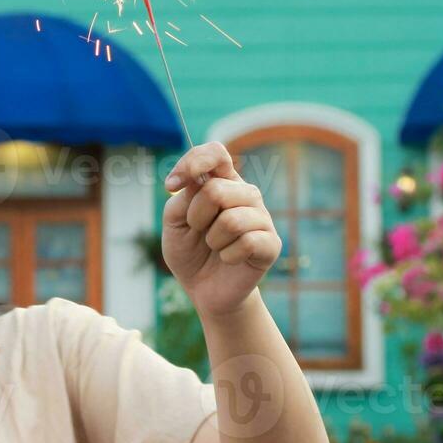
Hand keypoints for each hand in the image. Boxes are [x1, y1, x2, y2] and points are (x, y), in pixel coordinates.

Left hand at [161, 141, 282, 318]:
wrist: (204, 289)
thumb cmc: (190, 250)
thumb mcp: (174, 223)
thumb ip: (182, 199)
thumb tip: (198, 185)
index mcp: (221, 182)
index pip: (216, 153)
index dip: (193, 163)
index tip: (171, 186)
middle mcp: (245, 194)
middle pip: (216, 190)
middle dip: (195, 216)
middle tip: (198, 230)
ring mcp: (261, 218)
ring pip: (231, 219)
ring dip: (212, 239)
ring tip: (215, 246)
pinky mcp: (271, 244)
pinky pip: (247, 242)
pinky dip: (227, 256)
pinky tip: (228, 259)